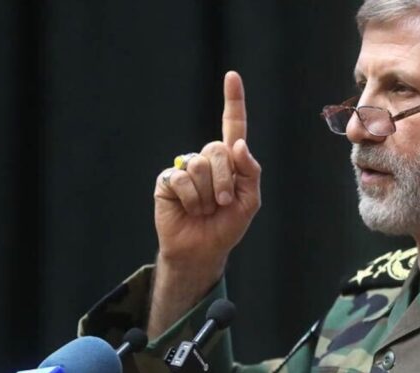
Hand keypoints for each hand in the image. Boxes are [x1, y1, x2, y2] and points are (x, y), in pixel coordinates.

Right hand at [153, 71, 261, 276]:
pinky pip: (182, 179)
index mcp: (230, 161)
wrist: (203, 250)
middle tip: (222, 204)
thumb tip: (238, 145)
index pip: (232, 125)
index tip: (232, 76)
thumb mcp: (250, 201)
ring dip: (207, 195)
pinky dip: (191, 199)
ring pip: (200, 166)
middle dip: (225, 181)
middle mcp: (206, 159)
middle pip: (217, 150)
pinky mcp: (168, 179)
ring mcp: (186, 167)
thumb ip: (250, 172)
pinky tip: (189, 209)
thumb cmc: (227, 225)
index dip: (233, 101)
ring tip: (204, 209)